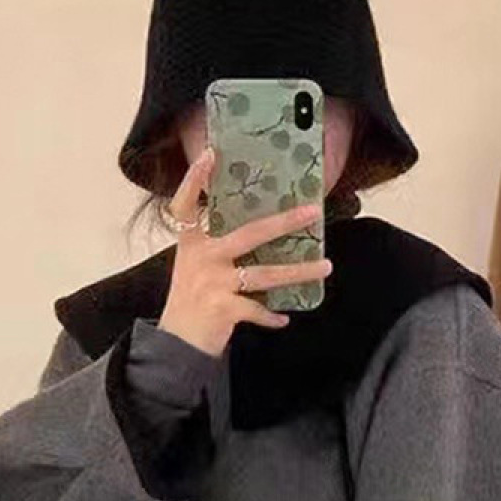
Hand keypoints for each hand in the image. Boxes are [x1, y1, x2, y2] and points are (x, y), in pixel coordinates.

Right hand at [157, 144, 332, 357]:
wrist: (176, 345)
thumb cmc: (190, 304)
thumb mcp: (195, 269)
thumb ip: (217, 249)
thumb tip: (261, 233)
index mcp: (191, 245)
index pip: (186, 206)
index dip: (194, 180)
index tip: (210, 155)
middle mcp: (201, 258)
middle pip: (249, 234)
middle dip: (285, 222)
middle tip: (313, 212)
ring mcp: (212, 283)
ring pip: (265, 273)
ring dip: (298, 271)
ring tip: (324, 267)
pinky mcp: (223, 308)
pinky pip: (257, 308)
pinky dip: (271, 315)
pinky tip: (283, 318)